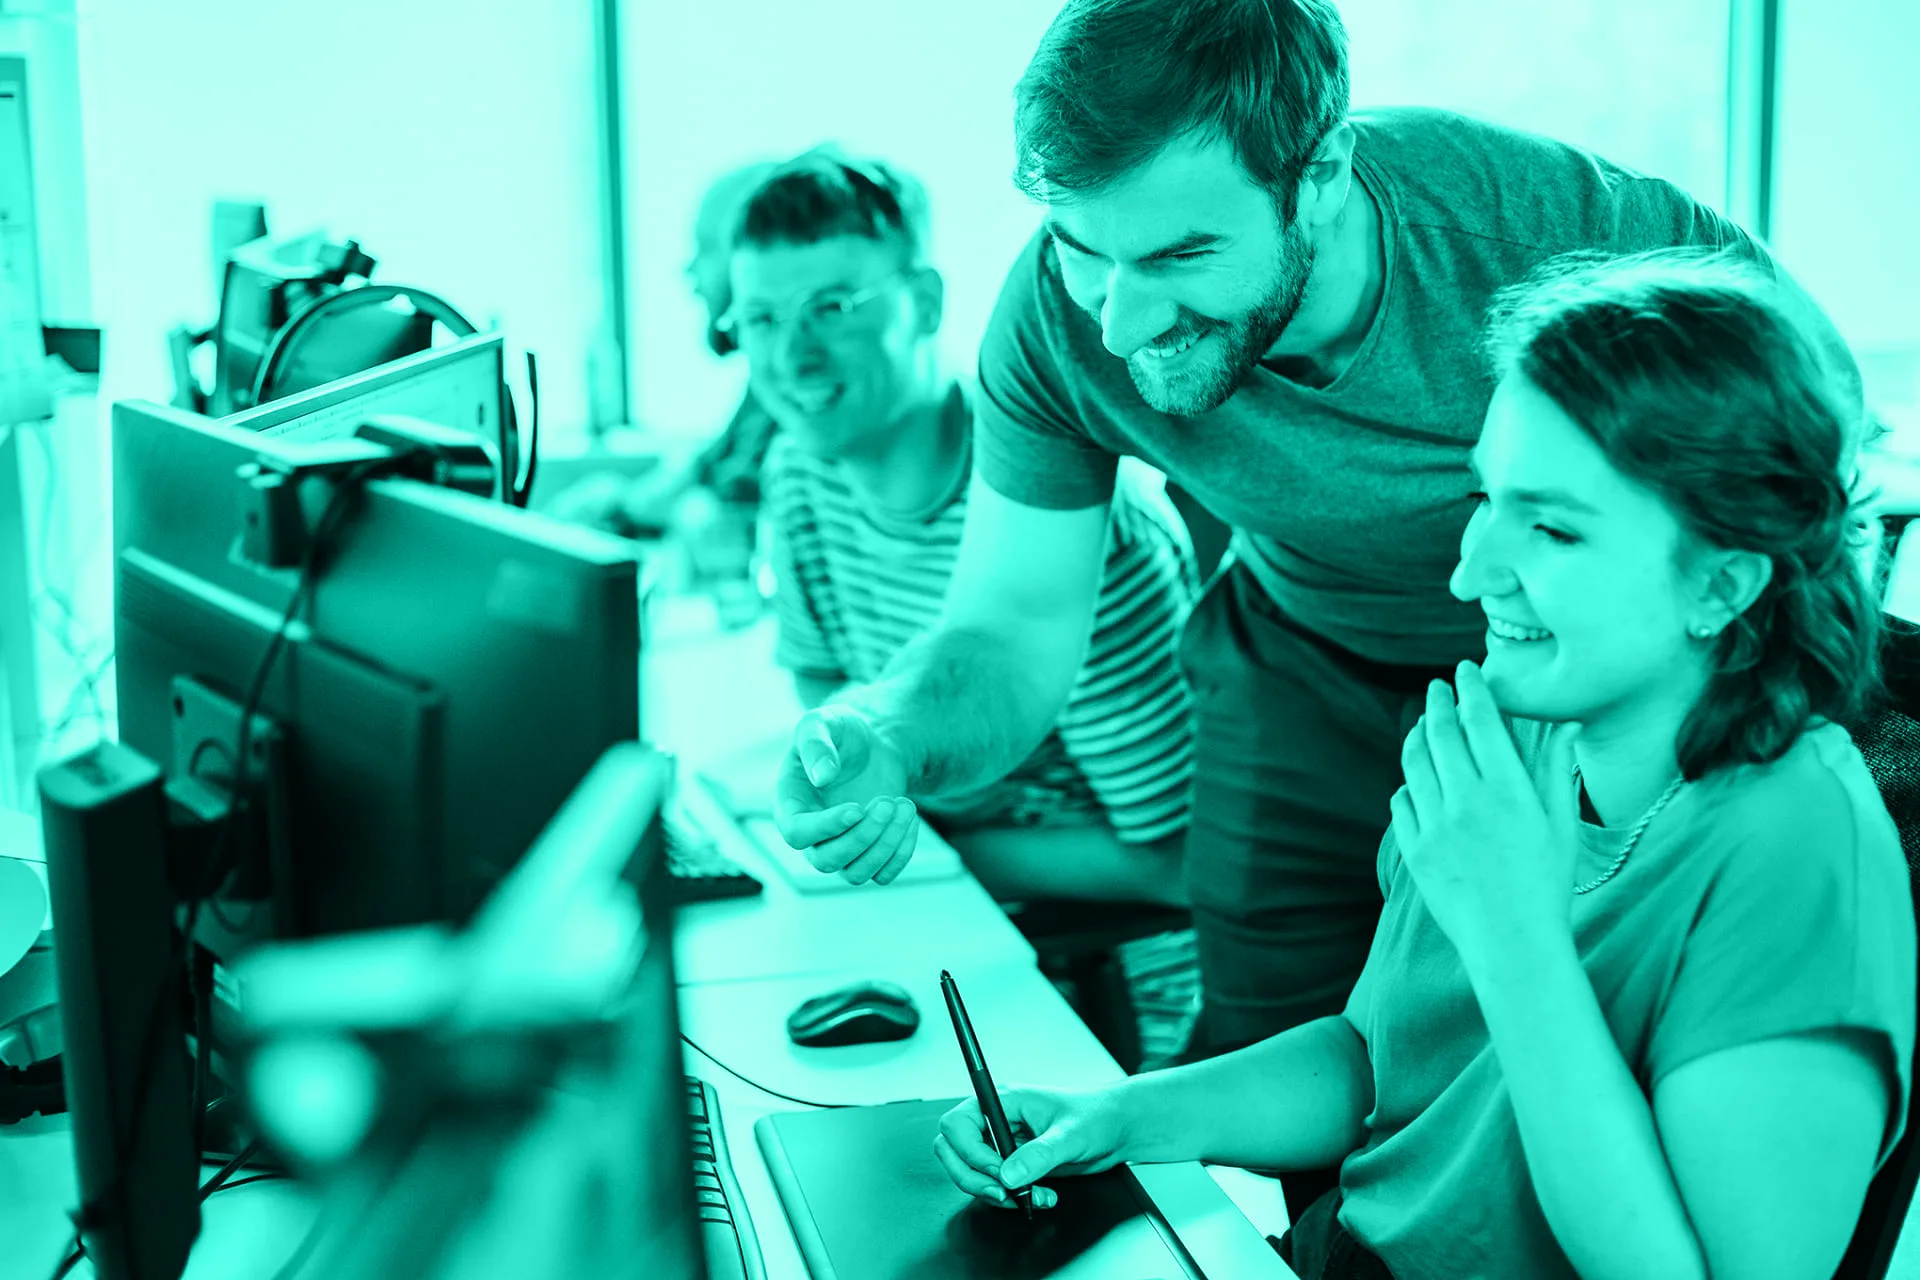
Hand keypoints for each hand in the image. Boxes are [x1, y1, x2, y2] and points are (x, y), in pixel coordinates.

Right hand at [772, 703, 918, 884]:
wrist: (873, 743)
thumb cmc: (841, 731)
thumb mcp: (824, 722)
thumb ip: (817, 743)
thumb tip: (821, 777)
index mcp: (790, 804)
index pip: (797, 833)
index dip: (826, 827)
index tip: (857, 807)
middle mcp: (811, 834)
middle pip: (827, 861)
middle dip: (863, 835)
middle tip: (888, 801)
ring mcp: (840, 847)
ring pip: (856, 874)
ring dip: (886, 845)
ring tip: (904, 805)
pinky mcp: (869, 853)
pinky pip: (882, 874)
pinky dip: (901, 853)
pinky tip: (909, 819)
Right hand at [933, 1085, 1132, 1210]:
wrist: (1117, 1130)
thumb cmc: (1097, 1116)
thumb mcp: (1071, 1135)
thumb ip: (1039, 1155)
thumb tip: (1008, 1176)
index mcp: (1005, 1102)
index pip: (958, 1124)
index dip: (969, 1152)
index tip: (998, 1171)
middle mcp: (998, 1121)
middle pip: (952, 1150)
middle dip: (973, 1177)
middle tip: (1003, 1192)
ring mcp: (1003, 1144)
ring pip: (969, 1172)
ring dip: (995, 1192)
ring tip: (1031, 1197)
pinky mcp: (1013, 1164)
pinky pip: (993, 1185)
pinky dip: (1009, 1198)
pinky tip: (1037, 1197)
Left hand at [1392, 661, 1579, 974]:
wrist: (1513, 943)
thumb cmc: (1548, 884)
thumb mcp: (1561, 824)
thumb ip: (1558, 769)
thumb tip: (1568, 722)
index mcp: (1507, 791)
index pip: (1480, 721)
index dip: (1471, 689)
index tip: (1465, 670)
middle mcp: (1466, 802)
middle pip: (1441, 733)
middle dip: (1438, 702)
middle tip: (1438, 687)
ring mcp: (1435, 826)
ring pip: (1415, 764)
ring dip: (1417, 737)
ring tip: (1423, 724)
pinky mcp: (1414, 850)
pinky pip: (1403, 803)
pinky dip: (1408, 784)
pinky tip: (1415, 779)